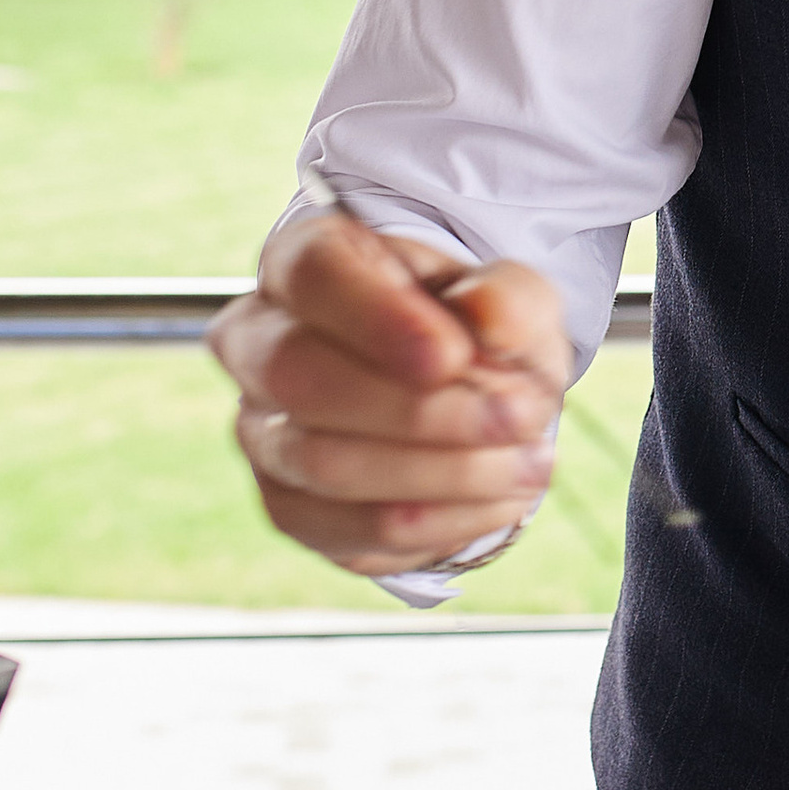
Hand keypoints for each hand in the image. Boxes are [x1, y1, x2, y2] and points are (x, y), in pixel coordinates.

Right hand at [208, 207, 572, 577]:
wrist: (467, 400)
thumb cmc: (473, 331)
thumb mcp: (510, 297)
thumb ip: (506, 297)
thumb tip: (487, 315)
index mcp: (302, 260)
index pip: (311, 274)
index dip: (377, 318)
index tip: (452, 356)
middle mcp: (257, 343)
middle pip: (298, 375)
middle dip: (419, 410)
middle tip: (519, 416)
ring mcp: (263, 432)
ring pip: (323, 463)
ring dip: (443, 472)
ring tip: (530, 461)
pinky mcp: (289, 507)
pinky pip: (350, 529)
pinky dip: (440, 521)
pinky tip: (501, 498)